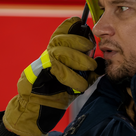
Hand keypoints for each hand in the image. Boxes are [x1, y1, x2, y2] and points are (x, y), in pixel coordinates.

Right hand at [3, 17, 98, 135]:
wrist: (36, 111)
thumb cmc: (55, 95)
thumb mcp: (74, 80)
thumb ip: (85, 71)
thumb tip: (100, 62)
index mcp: (54, 53)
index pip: (60, 33)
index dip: (70, 26)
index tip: (81, 24)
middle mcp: (47, 56)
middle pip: (61, 38)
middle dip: (79, 41)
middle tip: (92, 50)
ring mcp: (42, 64)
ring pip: (61, 52)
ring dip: (79, 60)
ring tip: (90, 69)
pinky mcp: (39, 74)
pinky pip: (59, 70)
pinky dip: (73, 78)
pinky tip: (80, 86)